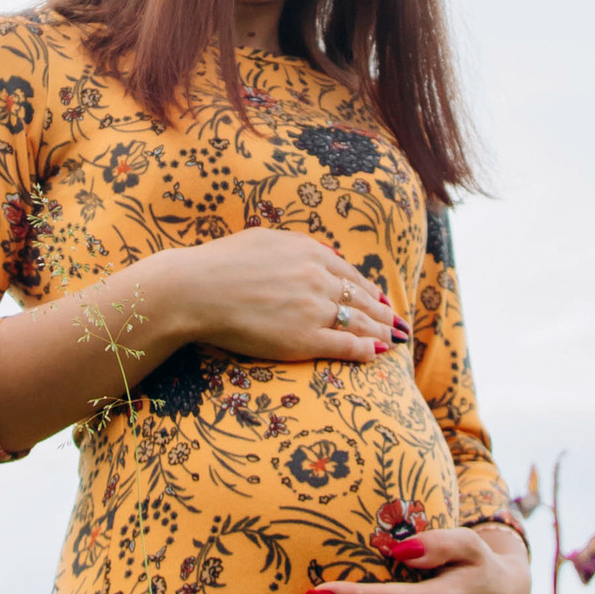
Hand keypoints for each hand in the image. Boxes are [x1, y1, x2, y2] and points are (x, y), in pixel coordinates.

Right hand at [163, 229, 402, 366]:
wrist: (196, 290)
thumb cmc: (220, 263)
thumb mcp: (264, 239)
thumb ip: (297, 245)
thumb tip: (324, 253)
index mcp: (309, 252)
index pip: (351, 274)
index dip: (369, 289)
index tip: (380, 299)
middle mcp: (318, 279)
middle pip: (362, 298)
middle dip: (384, 313)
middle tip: (398, 323)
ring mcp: (313, 309)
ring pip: (360, 322)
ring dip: (381, 331)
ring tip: (394, 340)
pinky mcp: (304, 339)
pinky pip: (345, 345)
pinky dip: (364, 350)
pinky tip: (375, 354)